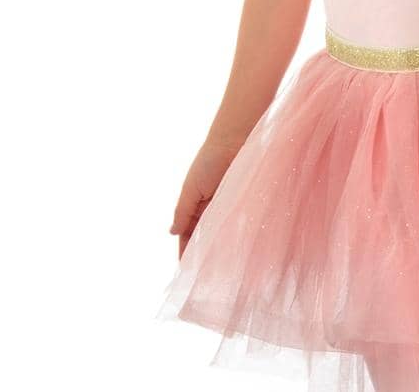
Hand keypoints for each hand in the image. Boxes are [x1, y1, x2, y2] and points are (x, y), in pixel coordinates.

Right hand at [168, 137, 242, 261]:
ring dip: (220, 251)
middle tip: (205, 278)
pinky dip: (236, 240)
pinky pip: (239, 227)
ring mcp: (229, 208)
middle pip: (205, 239)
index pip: (188, 234)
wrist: (236, 140)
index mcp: (195, 204)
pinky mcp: (245, 205)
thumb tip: (172, 232)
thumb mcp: (191, 188)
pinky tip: (238, 254)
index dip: (186, 251)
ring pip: (222, 236)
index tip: (185, 271)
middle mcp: (212, 209)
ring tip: (221, 272)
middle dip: (203, 256)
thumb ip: (182, 211)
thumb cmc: (210, 161)